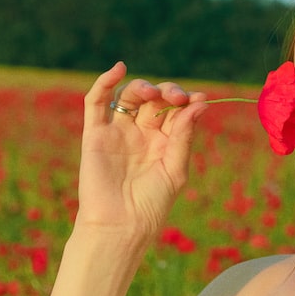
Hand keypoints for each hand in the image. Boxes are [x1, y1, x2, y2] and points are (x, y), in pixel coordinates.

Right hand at [74, 60, 209, 240]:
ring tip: (152, 94)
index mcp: (163, 143)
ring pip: (128, 96)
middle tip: (177, 98)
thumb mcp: (175, 169)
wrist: (120, 226)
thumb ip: (184, 135)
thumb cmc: (151, 205)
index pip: (176, 112)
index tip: (199, 99)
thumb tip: (200, 103)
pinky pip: (96, 102)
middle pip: (154, 100)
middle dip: (167, 93)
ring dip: (143, 87)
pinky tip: (118, 68)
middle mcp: (140, 134)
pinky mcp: (94, 134)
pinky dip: (104, 82)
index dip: (187, 101)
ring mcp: (117, 132)